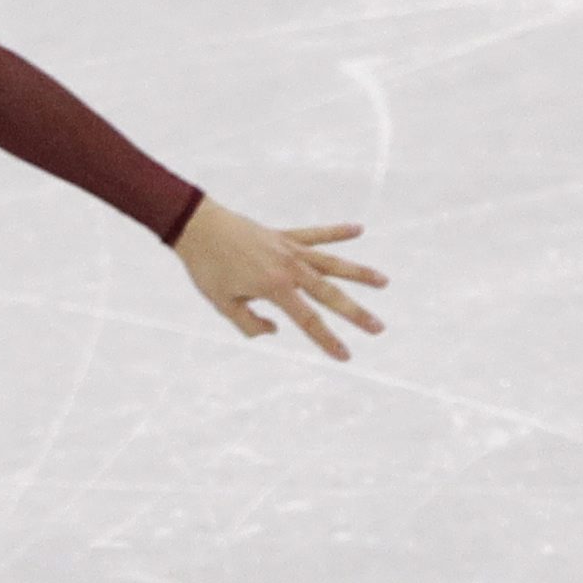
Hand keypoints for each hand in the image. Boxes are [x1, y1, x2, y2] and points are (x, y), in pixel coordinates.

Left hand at [172, 201, 386, 360]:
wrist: (197, 227)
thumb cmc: (207, 268)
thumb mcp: (224, 305)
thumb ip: (250, 324)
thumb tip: (274, 330)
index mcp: (275, 287)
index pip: (308, 320)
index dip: (328, 340)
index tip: (346, 356)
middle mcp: (289, 267)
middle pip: (330, 294)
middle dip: (355, 313)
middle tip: (379, 328)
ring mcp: (290, 249)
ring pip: (332, 263)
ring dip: (358, 272)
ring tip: (384, 282)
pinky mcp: (284, 236)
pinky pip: (315, 235)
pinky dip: (336, 233)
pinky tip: (358, 230)